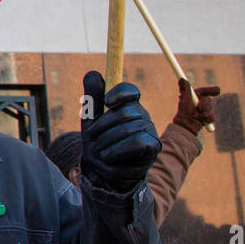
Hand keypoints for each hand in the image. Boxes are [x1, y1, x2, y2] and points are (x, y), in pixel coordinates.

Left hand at [79, 71, 160, 192]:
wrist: (102, 171)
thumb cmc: (98, 142)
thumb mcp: (90, 119)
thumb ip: (92, 97)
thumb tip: (92, 72)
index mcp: (127, 105)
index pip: (130, 90)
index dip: (119, 93)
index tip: (106, 103)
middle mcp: (142, 114)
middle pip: (126, 111)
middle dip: (103, 126)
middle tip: (92, 138)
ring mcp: (150, 130)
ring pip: (129, 127)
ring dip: (107, 141)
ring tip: (99, 151)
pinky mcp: (153, 146)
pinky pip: (138, 141)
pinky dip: (118, 149)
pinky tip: (108, 156)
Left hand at [173, 78, 218, 134]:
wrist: (186, 124)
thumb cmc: (184, 111)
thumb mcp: (185, 99)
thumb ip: (185, 88)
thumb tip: (182, 79)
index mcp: (194, 97)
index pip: (204, 91)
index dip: (210, 90)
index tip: (218, 91)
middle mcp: (199, 103)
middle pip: (208, 100)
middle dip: (206, 105)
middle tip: (200, 108)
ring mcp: (203, 110)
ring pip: (211, 109)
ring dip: (207, 112)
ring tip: (200, 116)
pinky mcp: (207, 118)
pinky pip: (212, 117)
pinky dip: (209, 118)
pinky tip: (203, 120)